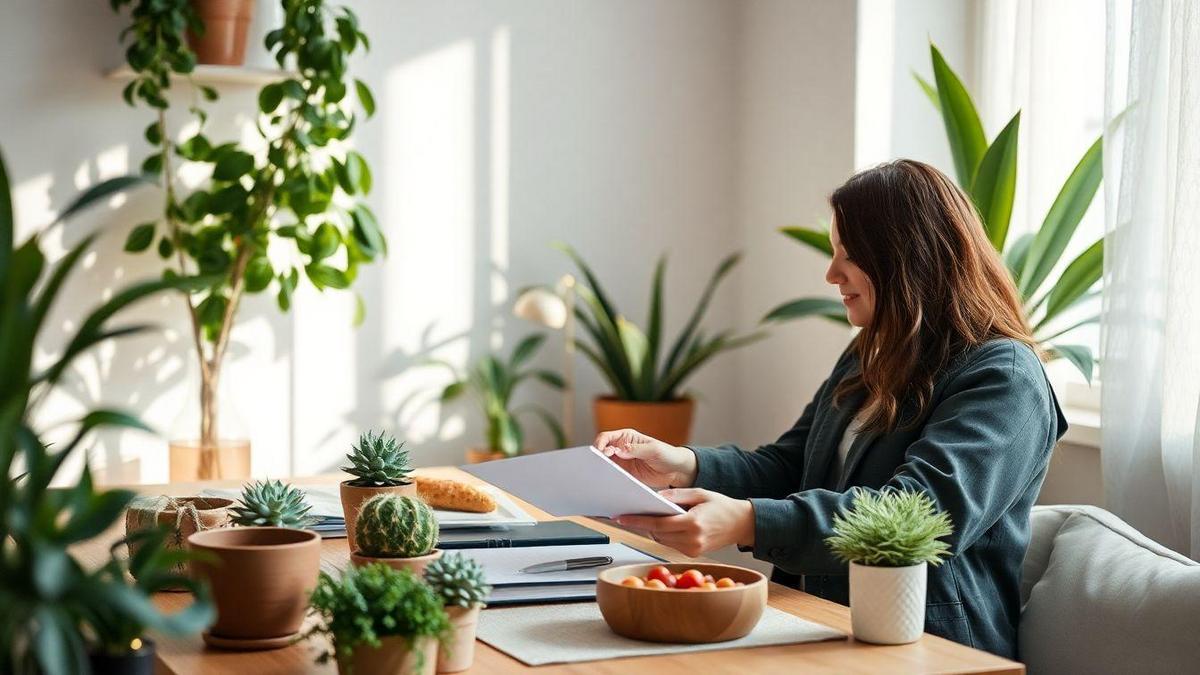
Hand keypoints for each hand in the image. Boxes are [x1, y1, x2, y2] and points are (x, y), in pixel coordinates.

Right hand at [594, 428, 696, 488]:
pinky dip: (608, 478)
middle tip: (599, 465)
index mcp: (626, 437)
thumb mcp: (654, 450)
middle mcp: (621, 448)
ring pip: (605, 464)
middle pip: (602, 451)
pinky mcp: (625, 475)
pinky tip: (609, 482)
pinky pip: (612, 476)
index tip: (600, 453)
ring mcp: (622, 462)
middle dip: (597, 458)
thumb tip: (619, 450)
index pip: (606, 437)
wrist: (676, 471)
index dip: (600, 444)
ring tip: (602, 475)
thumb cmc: (668, 455)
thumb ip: (636, 450)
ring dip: (601, 469)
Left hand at [615, 488, 755, 557]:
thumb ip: (676, 496)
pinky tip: (663, 524)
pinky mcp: (693, 554)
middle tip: (630, 512)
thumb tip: (654, 498)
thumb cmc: (721, 505)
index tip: (621, 517)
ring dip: (653, 529)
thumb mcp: (699, 493)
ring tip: (644, 516)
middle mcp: (692, 540)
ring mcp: (693, 550)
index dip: (637, 521)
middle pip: (657, 533)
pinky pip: (671, 544)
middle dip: (643, 524)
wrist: (742, 524)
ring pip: (662, 540)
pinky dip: (664, 534)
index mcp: (693, 523)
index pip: (658, 524)